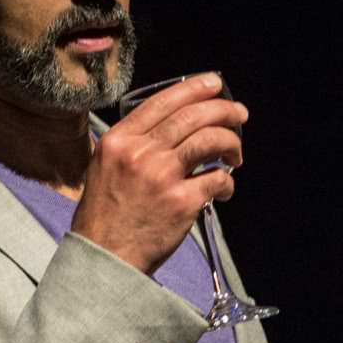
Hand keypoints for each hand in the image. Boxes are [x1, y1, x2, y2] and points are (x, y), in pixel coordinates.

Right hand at [70, 73, 247, 276]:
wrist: (104, 258)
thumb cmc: (103, 217)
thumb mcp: (103, 167)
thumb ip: (130, 144)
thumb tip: (167, 127)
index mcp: (119, 140)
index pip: (163, 101)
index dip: (194, 88)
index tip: (214, 84)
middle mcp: (140, 153)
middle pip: (192, 116)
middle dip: (223, 110)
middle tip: (238, 113)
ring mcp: (162, 176)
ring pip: (209, 140)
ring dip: (231, 142)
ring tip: (235, 152)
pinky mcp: (182, 202)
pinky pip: (217, 179)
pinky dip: (227, 181)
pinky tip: (224, 187)